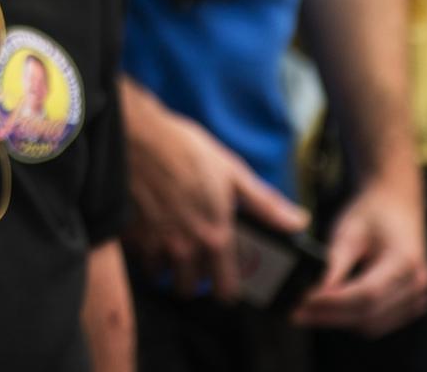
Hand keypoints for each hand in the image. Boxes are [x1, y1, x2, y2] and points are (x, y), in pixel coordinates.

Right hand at [124, 98, 308, 300]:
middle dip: (192, 278)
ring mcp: (153, 243)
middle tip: (196, 260)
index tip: (224, 282)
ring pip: (160, 276)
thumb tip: (297, 221)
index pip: (224, 289)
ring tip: (171, 245)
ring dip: (166, 266)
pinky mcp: (130, 234)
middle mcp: (184, 248)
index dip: (226, 289)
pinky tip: (150, 229)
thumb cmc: (185, 149)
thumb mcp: (232, 172)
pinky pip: (139, 256)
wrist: (137, 136)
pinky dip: (144, 249)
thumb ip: (264, 205)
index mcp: (214, 237)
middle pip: (187, 289)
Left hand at [292, 172, 426, 335]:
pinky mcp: (411, 305)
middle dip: (328, 316)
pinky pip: (378, 323)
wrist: (396, 204)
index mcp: (405, 261)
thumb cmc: (372, 213)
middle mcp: (416, 283)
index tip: (301, 302)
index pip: (366, 293)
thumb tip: (312, 292)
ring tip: (307, 312)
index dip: (331, 302)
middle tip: (295, 312)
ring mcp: (418, 297)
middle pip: (368, 314)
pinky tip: (329, 310)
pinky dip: (352, 320)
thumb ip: (334, 264)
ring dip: (338, 321)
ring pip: (371, 325)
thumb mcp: (349, 231)